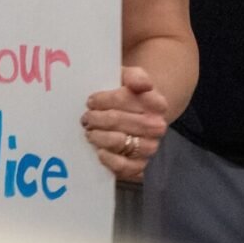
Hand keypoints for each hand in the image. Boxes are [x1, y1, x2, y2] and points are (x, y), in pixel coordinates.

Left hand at [80, 65, 168, 181]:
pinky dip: (107, 158)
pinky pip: (122, 166)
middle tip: (86, 117)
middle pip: (117, 120)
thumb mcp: (128, 78)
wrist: (138, 117)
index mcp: (157, 103)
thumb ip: (134, 76)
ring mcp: (149, 148)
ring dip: (98, 136)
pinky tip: (99, 150)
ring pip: (117, 142)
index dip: (102, 99)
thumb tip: (140, 83)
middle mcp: (157, 127)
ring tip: (90, 131)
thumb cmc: (127, 94)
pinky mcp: (140, 166)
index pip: (123, 98)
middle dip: (96, 118)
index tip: (91, 100)